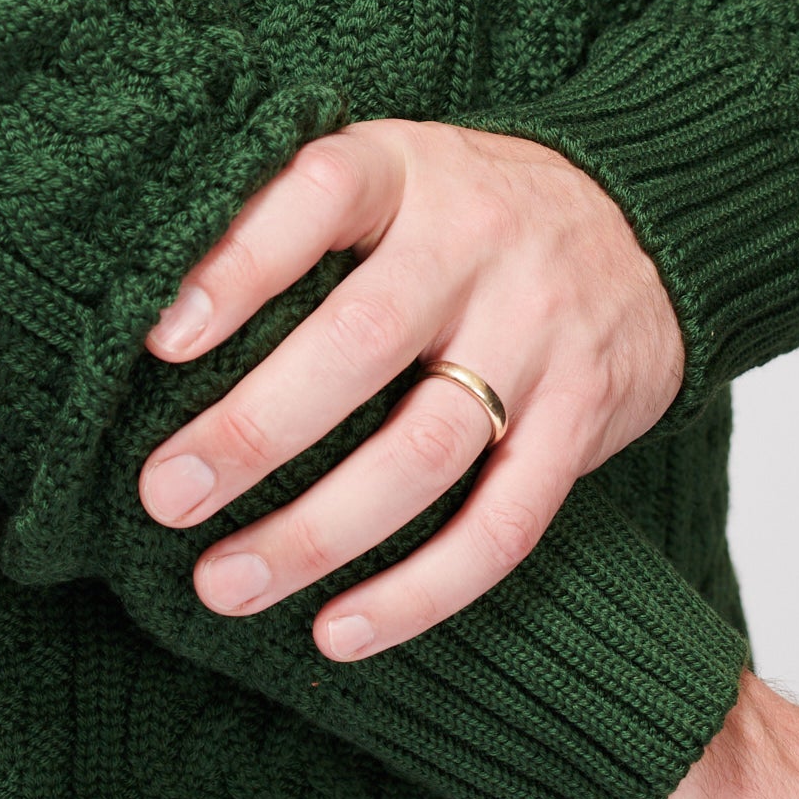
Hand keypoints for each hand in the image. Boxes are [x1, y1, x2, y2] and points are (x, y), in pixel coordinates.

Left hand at [135, 117, 684, 659]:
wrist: (648, 216)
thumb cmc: (467, 206)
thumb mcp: (390, 168)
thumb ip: (292, 213)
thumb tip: (150, 314)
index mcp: (408, 168)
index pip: (319, 197)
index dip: (238, 267)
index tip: (159, 343)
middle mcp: (477, 244)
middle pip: (361, 343)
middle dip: (256, 431)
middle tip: (166, 495)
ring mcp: (538, 334)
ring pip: (424, 451)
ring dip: (318, 533)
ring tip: (225, 584)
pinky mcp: (584, 418)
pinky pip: (503, 524)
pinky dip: (420, 592)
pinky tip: (339, 631)